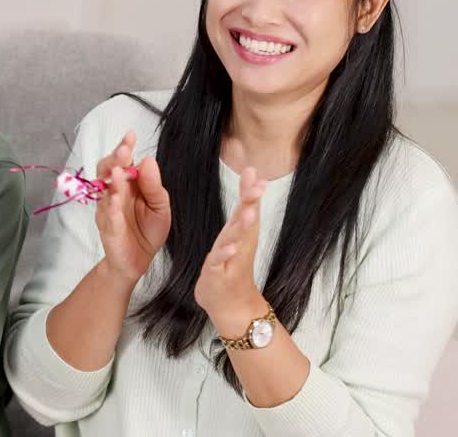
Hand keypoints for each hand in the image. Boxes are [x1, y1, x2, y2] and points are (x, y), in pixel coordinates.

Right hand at [95, 131, 171, 285]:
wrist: (138, 260)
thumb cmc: (148, 231)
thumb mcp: (160, 206)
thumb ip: (154, 185)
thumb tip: (148, 159)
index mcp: (128, 184)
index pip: (123, 161)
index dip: (124, 148)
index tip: (130, 136)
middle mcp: (114, 192)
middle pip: (108, 169)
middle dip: (115, 159)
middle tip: (124, 150)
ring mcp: (108, 208)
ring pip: (105, 189)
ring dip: (111, 180)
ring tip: (119, 171)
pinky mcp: (108, 227)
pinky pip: (107, 214)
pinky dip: (110, 206)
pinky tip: (115, 198)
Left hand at [195, 167, 268, 333]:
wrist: (231, 305)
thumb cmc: (230, 267)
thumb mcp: (235, 234)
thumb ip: (243, 210)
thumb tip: (251, 180)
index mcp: (240, 234)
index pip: (246, 208)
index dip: (250, 190)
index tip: (253, 170)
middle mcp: (239, 244)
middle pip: (246, 221)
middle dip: (250, 203)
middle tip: (257, 186)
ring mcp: (230, 259)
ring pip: (236, 240)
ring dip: (241, 227)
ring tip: (247, 214)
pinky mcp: (218, 274)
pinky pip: (221, 263)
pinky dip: (226, 254)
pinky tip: (230, 248)